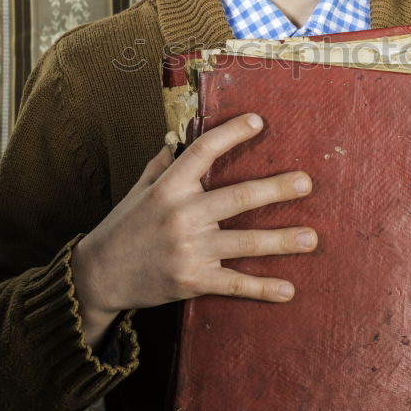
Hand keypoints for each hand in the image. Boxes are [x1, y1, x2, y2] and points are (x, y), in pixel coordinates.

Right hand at [71, 113, 316, 346]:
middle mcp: (181, 215)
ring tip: (311, 237)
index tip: (257, 121)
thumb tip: (178, 138)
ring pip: (245, 241)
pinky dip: (263, 288)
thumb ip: (161, 165)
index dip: (230, 135)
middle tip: (306, 182)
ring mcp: (189, 249)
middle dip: (275, 190)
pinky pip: (234, 283)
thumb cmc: (122, 227)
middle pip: (237, 197)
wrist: (99, 276)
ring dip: (281, 240)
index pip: (202, 152)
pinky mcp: (192, 280)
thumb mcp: (138, 190)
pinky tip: (287, 290)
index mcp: (168, 187)